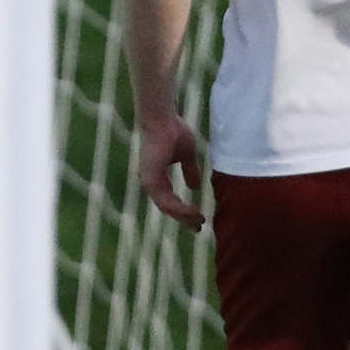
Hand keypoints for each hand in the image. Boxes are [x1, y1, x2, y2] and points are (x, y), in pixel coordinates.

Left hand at [137, 114, 205, 230]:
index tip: (199, 220)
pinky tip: (193, 214)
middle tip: (199, 229)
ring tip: (199, 222)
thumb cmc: (173, 132)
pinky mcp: (151, 178)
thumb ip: (190, 171)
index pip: (170, 200)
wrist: (163, 119)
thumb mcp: (187, 155)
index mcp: (158, 177)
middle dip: (184, 219)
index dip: (184, 211)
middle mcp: (151, 181)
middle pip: (168, 207)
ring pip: (167, 208)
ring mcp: (149, 181)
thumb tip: (196, 187)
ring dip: (184, 217)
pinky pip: (165, 201)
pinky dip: (180, 209)